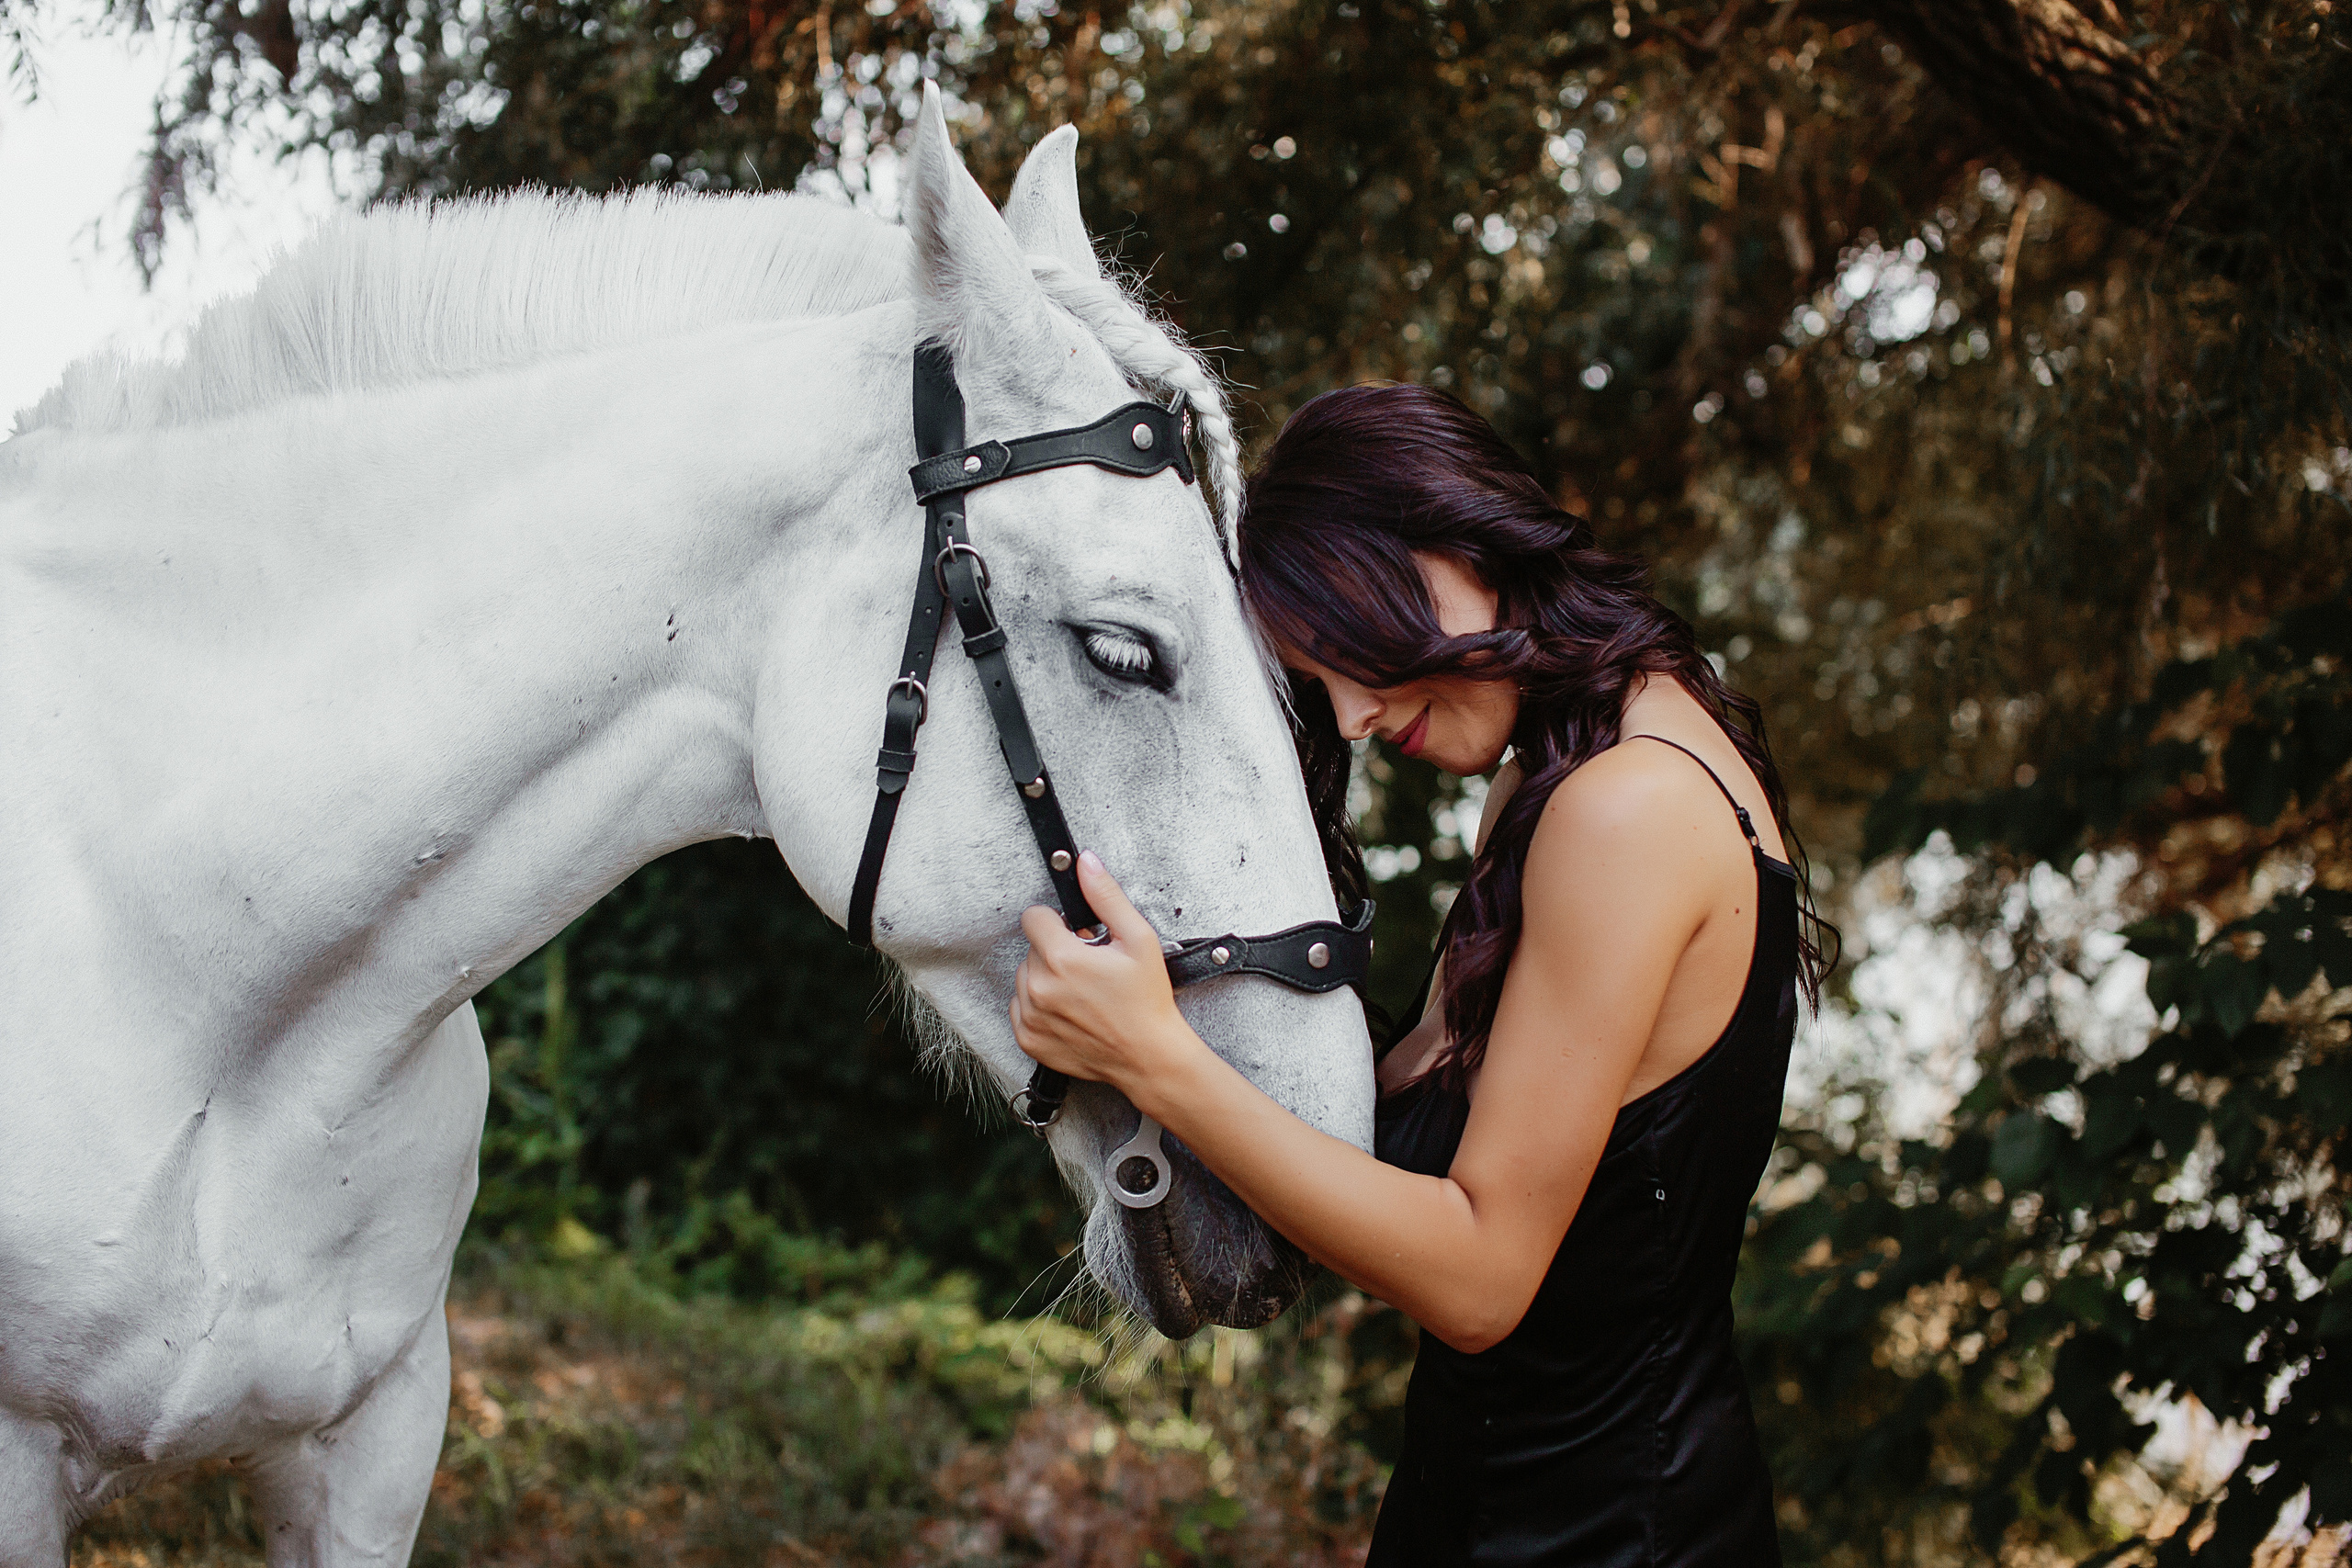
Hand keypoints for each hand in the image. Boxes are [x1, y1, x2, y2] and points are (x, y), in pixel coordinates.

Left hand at [1011, 852, 1197, 1100]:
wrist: (1149, 1056)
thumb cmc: (1147, 1000)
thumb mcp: (1138, 939)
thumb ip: (1106, 896)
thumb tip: (1086, 863)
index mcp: (1061, 958)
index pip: (1033, 917)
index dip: (1058, 922)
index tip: (1078, 936)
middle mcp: (1038, 988)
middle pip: (1032, 948)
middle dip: (1056, 951)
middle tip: (1089, 968)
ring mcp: (1031, 1016)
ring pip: (1024, 977)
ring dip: (1046, 978)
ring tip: (1081, 991)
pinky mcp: (1028, 1039)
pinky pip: (1020, 1008)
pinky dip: (1039, 1006)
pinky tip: (1070, 1011)